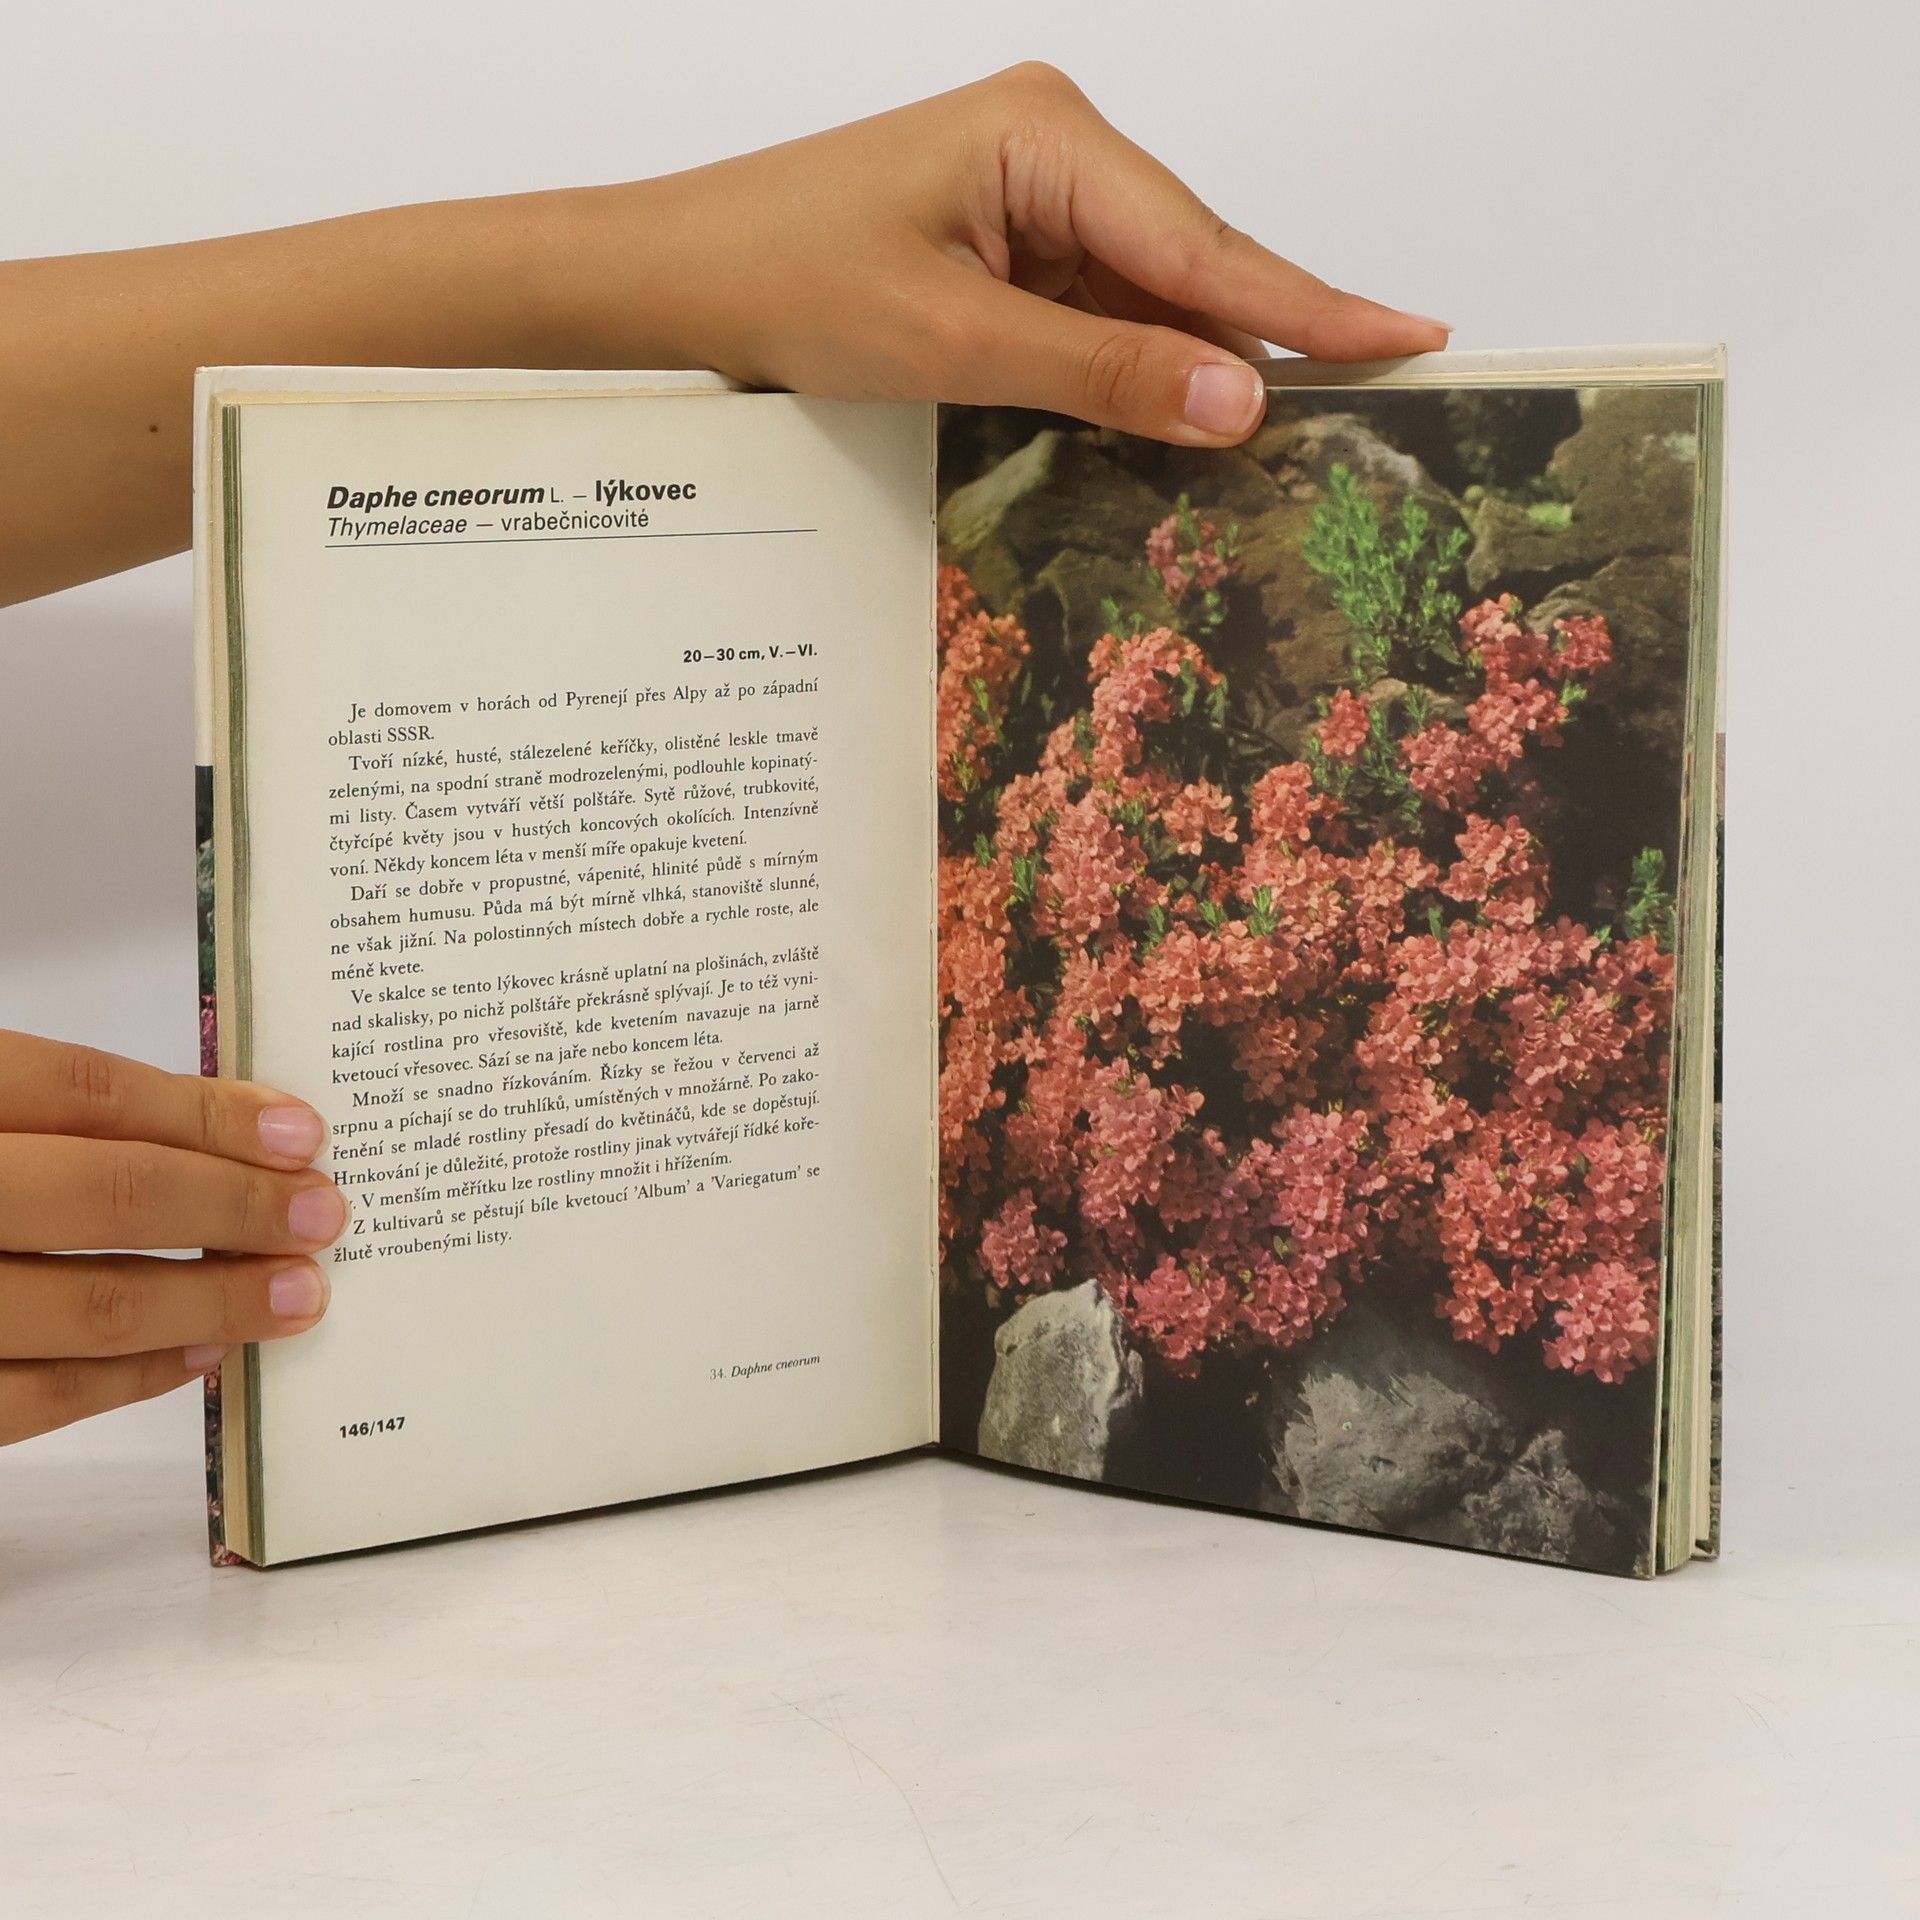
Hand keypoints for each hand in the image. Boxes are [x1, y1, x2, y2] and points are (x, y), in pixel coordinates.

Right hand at [0, 1031, 344, 1445]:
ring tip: (292, 1296)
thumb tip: (225, 1122)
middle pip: (99, 1196)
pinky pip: (23, 1399)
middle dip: (230, 1210)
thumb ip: (50, 1108)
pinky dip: (125, 1380)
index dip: (206, 1114)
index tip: (303, 1134)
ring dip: (203, 1305)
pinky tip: (198, 1357)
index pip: (86, 1093)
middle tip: (326, 1216)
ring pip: (74, 1311)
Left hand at [553, 62, 1449, 444]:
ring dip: (1190, 369)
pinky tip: (1169, 423)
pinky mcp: (1009, 242)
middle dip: (1259, 346)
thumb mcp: (956, 343)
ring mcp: (1034, 195)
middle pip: (1193, 266)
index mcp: (1051, 136)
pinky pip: (1100, 311)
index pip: (1207, 245)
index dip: (1313, 306)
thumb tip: (1242, 403)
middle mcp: (1057, 148)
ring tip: (1278, 443)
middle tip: (1367, 413)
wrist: (678, 276)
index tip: (1414, 339)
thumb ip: (1105, 372)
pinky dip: (1130, 369)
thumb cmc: (786, 281)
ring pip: (1151, 297)